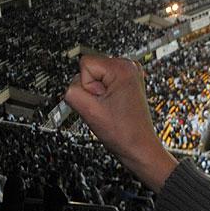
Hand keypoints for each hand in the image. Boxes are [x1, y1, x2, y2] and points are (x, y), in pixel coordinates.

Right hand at [64, 55, 176, 190]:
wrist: (139, 147)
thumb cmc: (123, 133)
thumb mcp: (88, 110)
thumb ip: (71, 91)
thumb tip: (71, 83)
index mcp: (122, 68)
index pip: (84, 63)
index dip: (87, 86)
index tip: (101, 101)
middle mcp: (129, 66)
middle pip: (89, 69)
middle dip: (92, 90)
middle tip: (106, 106)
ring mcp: (129, 74)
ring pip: (94, 77)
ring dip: (97, 94)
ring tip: (111, 108)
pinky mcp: (127, 83)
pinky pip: (102, 84)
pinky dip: (104, 96)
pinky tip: (114, 106)